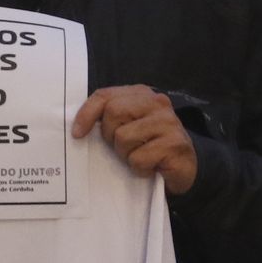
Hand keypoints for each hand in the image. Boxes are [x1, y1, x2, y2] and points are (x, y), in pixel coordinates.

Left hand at [71, 85, 197, 194]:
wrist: (184, 167)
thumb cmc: (148, 146)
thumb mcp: (126, 127)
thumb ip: (108, 119)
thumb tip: (77, 127)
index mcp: (140, 94)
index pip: (105, 95)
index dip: (87, 113)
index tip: (77, 133)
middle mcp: (157, 103)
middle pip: (113, 112)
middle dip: (110, 135)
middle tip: (122, 147)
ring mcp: (168, 122)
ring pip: (124, 137)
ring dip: (125, 155)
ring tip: (139, 156)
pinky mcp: (175, 144)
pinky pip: (138, 159)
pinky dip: (139, 168)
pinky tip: (151, 167)